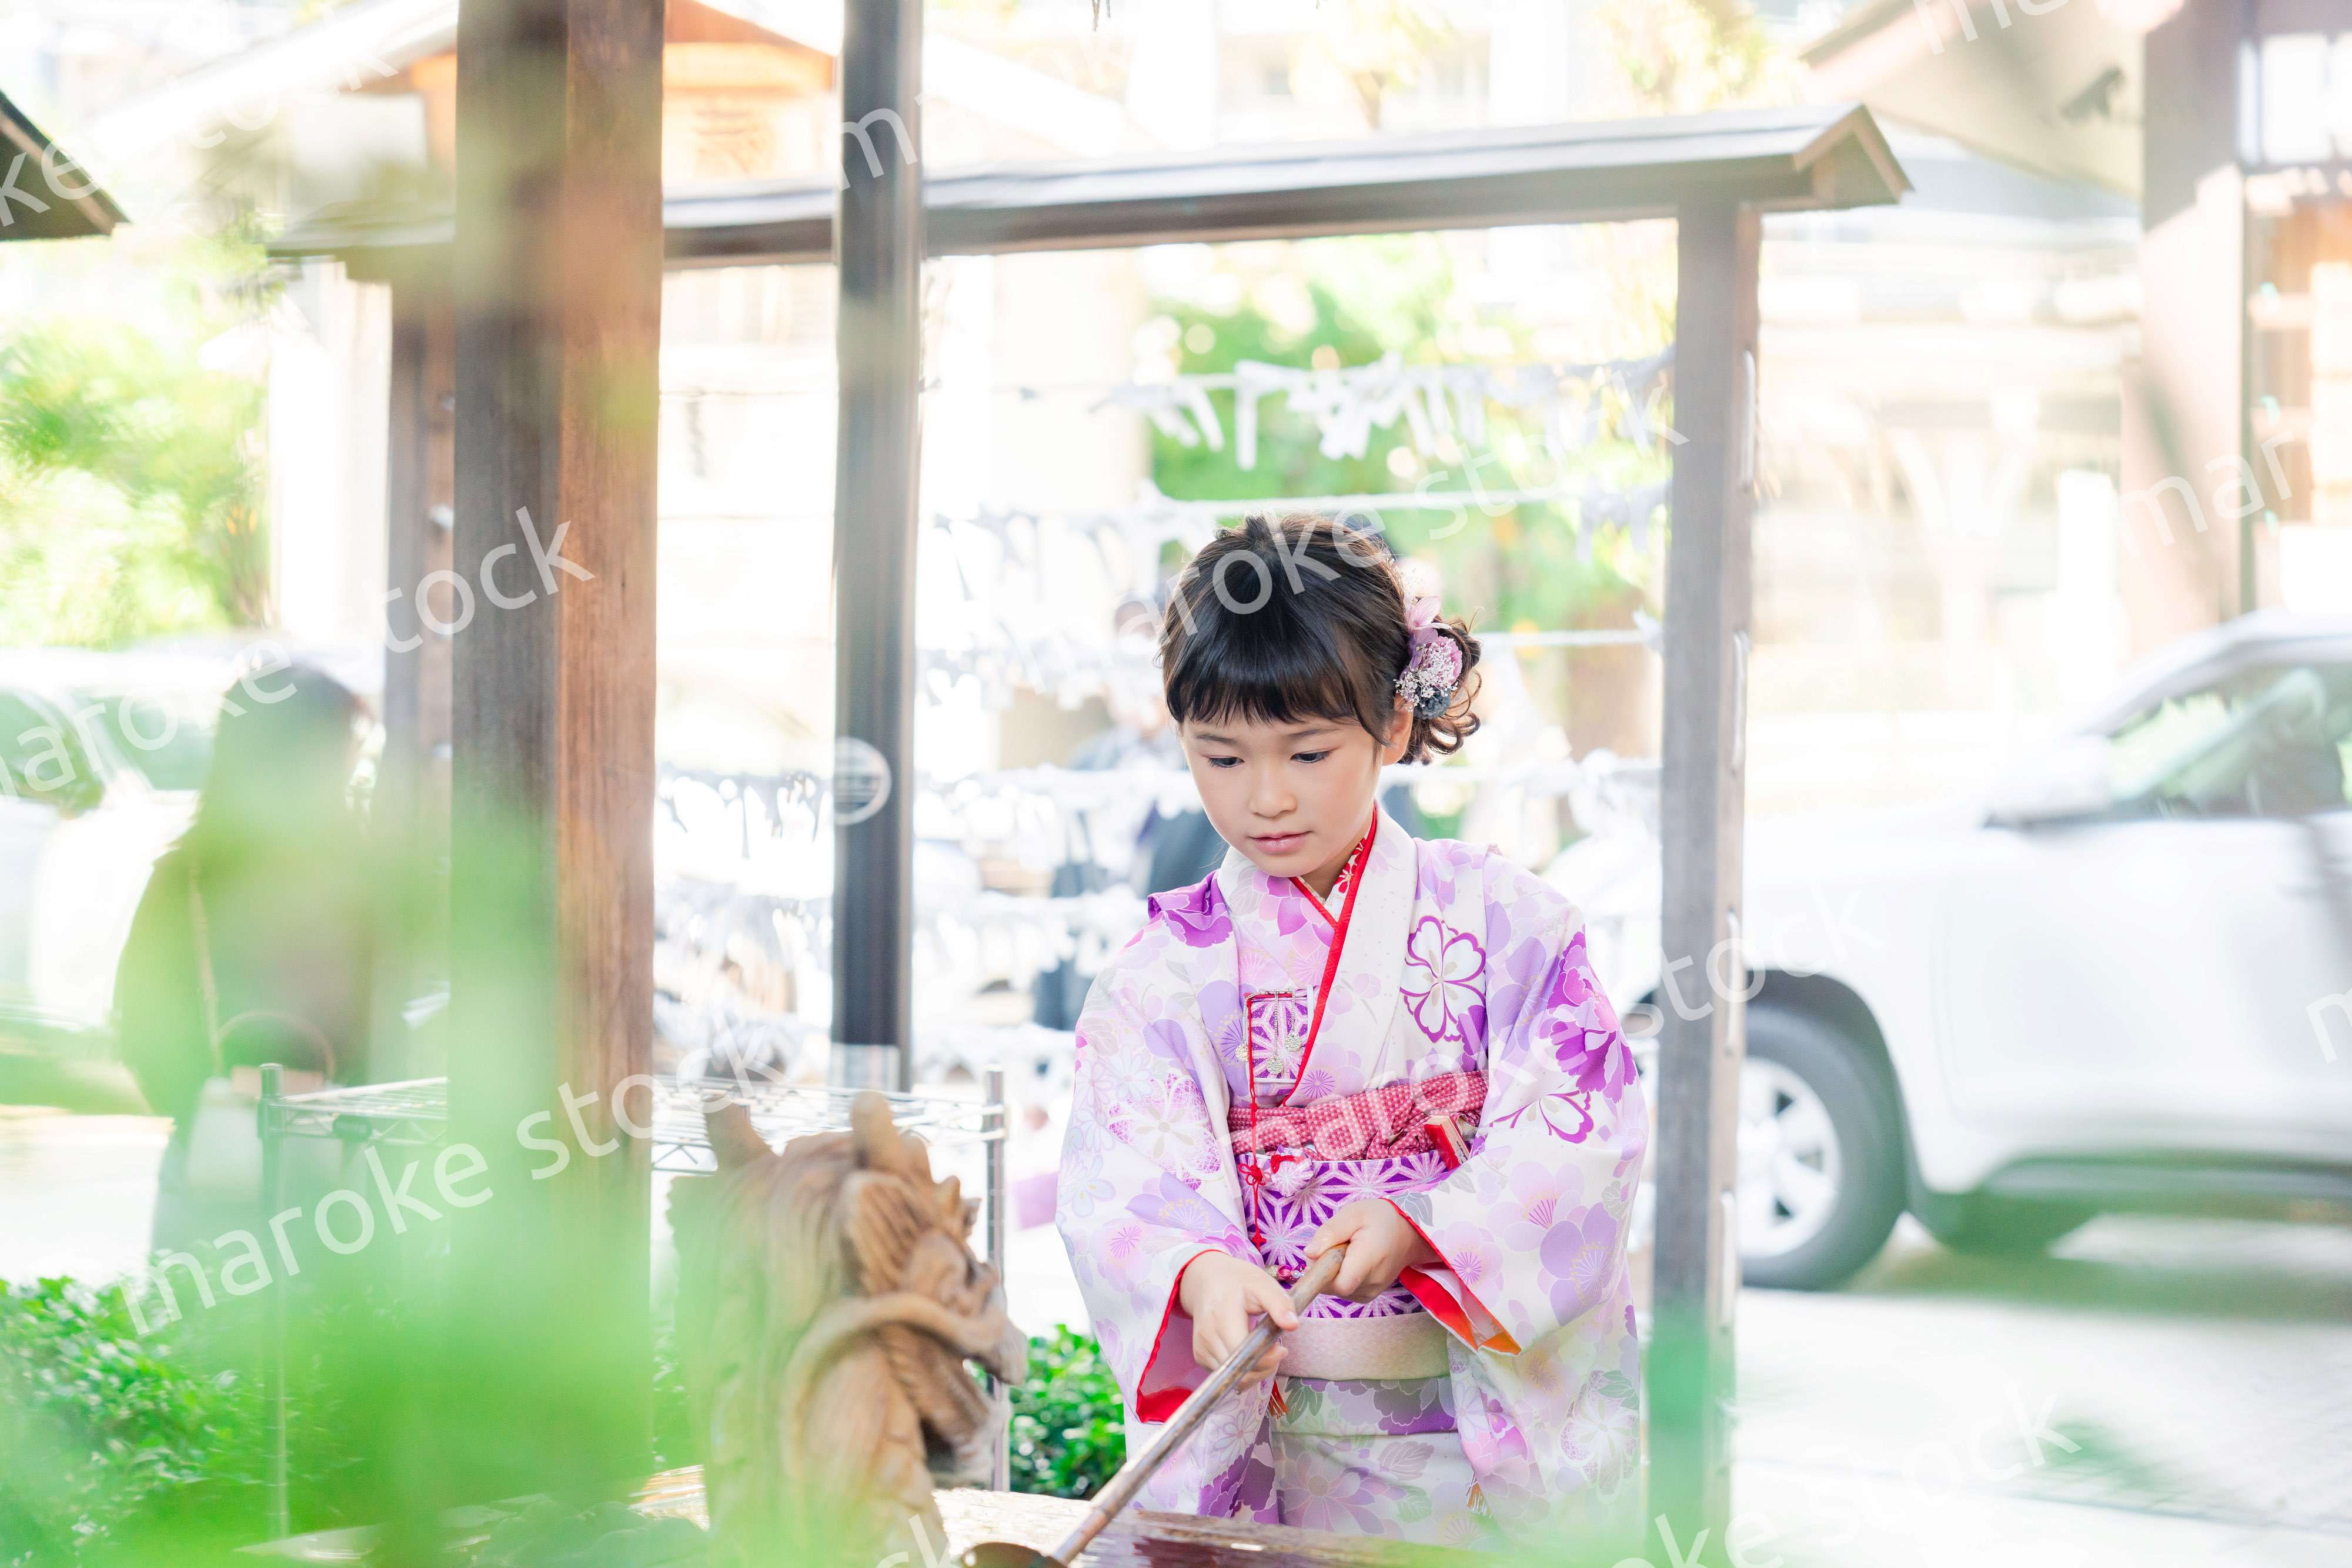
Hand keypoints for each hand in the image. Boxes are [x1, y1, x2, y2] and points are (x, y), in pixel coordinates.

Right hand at [1177, 1252, 1296, 1379]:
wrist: (1206, 1281)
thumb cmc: (1238, 1282)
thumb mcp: (1263, 1284)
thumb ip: (1280, 1303)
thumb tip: (1292, 1325)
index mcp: (1222, 1316)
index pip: (1244, 1354)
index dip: (1267, 1359)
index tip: (1281, 1348)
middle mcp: (1207, 1336)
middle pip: (1240, 1372)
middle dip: (1265, 1367)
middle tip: (1276, 1350)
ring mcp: (1201, 1348)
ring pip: (1234, 1378)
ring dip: (1255, 1371)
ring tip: (1262, 1349)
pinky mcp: (1200, 1356)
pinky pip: (1226, 1375)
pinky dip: (1242, 1371)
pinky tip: (1247, 1352)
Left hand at [1305, 1199, 1438, 1302]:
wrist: (1408, 1233)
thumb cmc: (1380, 1219)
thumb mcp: (1353, 1213)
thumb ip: (1330, 1232)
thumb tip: (1309, 1254)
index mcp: (1370, 1259)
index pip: (1340, 1283)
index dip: (1323, 1272)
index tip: (1323, 1252)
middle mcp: (1372, 1282)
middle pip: (1334, 1287)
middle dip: (1325, 1268)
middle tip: (1336, 1245)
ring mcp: (1372, 1292)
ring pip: (1337, 1290)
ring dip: (1333, 1272)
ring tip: (1346, 1251)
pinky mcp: (1368, 1295)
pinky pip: (1344, 1290)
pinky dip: (1340, 1277)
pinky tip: (1349, 1261)